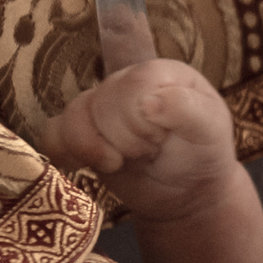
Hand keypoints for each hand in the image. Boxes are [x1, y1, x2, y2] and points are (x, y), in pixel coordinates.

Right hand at [39, 59, 241, 223]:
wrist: (186, 190)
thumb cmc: (202, 153)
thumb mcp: (210, 129)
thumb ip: (186, 109)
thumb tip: (147, 102)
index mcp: (158, 72)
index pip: (131, 87)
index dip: (141, 122)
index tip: (161, 139)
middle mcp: (124, 82)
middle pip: (101, 104)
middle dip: (125, 141)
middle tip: (149, 152)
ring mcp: (99, 106)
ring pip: (73, 118)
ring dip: (96, 150)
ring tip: (122, 161)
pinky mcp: (80, 132)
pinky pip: (52, 134)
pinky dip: (65, 153)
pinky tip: (88, 166)